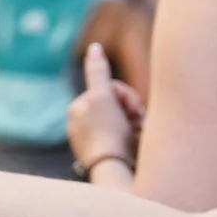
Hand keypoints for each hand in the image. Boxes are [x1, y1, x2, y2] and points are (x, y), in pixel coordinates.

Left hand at [67, 43, 142, 176]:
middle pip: (118, 106)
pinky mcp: (108, 158)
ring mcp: (96, 143)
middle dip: (133, 111)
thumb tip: (94, 47)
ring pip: (126, 123)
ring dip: (137, 125)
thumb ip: (98, 71)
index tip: (132, 108)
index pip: (111, 91)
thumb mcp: (102, 96)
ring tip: (138, 136)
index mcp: (78, 110)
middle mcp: (83, 126)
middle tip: (138, 121)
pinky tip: (137, 146)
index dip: (127, 97)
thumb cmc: (108, 132)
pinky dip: (136, 140)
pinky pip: (127, 141)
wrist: (114, 169)